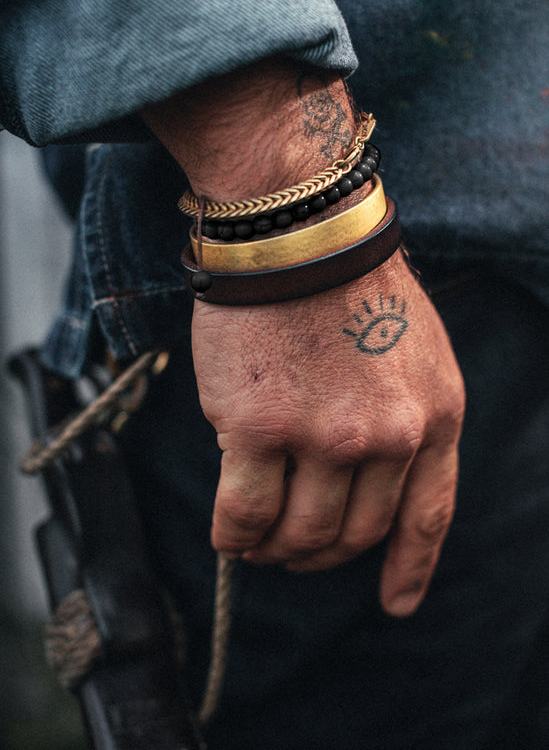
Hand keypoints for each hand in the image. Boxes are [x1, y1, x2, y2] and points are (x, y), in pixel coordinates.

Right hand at [140, 57, 464, 614]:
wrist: (298, 230)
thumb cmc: (350, 282)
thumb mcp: (415, 352)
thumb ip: (402, 421)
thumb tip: (360, 482)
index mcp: (435, 415)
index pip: (428, 517)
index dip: (408, 569)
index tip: (395, 603)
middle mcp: (387, 437)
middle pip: (353, 535)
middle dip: (320, 556)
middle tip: (293, 549)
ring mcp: (323, 437)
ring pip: (299, 536)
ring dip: (276, 551)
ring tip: (258, 543)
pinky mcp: (258, 429)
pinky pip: (244, 516)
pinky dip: (234, 537)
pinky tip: (229, 533)